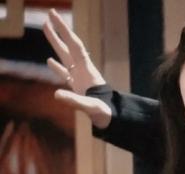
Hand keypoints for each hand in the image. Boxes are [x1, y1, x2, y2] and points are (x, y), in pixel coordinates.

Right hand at [43, 9, 111, 128]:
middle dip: (58, 32)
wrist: (113, 121)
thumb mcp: (90, 107)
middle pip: (68, 47)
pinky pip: (65, 75)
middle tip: (47, 16)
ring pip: (65, 58)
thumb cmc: (105, 113)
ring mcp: (80, 79)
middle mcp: (83, 72)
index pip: (74, 45)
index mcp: (87, 71)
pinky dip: (57, 68)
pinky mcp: (78, 89)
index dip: (63, 30)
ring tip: (46, 30)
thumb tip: (56, 94)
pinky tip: (49, 61)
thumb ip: (74, 100)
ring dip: (56, 45)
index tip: (53, 17)